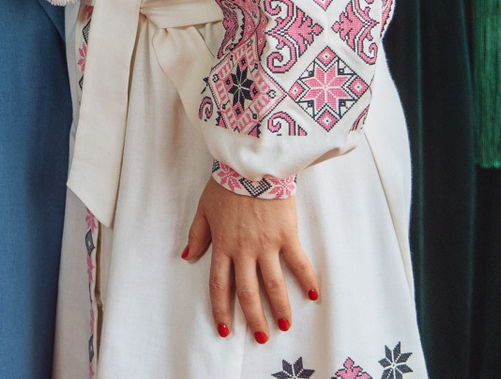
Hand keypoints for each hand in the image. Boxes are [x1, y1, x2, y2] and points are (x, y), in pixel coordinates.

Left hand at [182, 177, 318, 342]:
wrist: (250, 164)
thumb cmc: (225, 183)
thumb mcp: (204, 208)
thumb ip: (197, 235)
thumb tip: (186, 256)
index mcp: (222, 245)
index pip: (219, 285)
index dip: (221, 309)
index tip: (224, 329)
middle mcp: (243, 250)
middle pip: (247, 292)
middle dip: (253, 318)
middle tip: (261, 337)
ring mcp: (266, 244)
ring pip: (272, 284)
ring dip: (279, 307)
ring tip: (285, 325)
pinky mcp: (286, 235)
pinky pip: (298, 262)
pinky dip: (307, 279)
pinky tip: (314, 295)